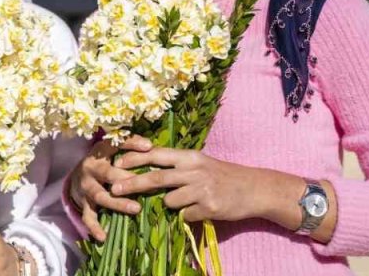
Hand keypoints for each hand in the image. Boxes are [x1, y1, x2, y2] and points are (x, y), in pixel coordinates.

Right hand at [65, 135, 149, 240]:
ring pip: (100, 196)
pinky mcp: (83, 203)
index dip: (131, 144)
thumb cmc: (103, 161)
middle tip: (148, 185)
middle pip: (108, 173)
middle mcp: (90, 169)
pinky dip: (94, 227)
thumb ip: (129, 144)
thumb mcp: (111, 149)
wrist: (77, 176)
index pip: (115, 145)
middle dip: (127, 180)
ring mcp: (86, 188)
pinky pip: (88, 217)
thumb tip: (150, 145)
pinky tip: (104, 237)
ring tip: (136, 208)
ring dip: (118, 203)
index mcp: (98, 153)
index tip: (149, 147)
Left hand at [110, 146, 297, 222]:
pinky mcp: (209, 207)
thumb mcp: (198, 162)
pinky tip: (200, 209)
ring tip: (187, 200)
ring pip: (169, 201)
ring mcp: (202, 189)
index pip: (156, 154)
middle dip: (132, 183)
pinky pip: (185, 215)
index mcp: (189, 157)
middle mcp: (194, 170)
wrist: (253, 188)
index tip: (116, 162)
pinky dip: (187, 215)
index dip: (134, 158)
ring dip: (169, 204)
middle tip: (115, 189)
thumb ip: (176, 164)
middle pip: (156, 178)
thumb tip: (146, 167)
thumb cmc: (221, 175)